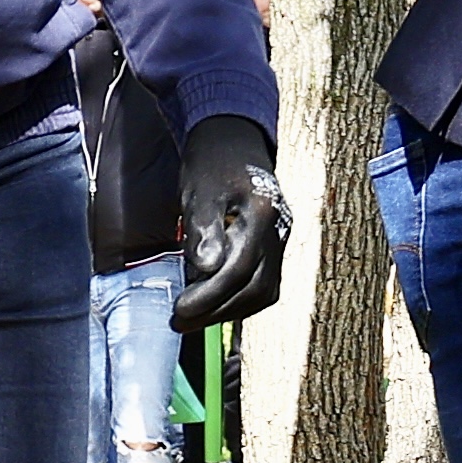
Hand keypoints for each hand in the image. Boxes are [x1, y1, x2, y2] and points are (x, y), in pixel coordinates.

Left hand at [176, 114, 285, 327]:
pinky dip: (240, 300)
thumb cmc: (211, 162)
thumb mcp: (199, 189)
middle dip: (217, 311)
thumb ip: (203, 226)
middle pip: (255, 288)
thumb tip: (205, 268)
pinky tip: (215, 303)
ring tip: (195, 317)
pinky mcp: (277, 246)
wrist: (234, 141)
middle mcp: (281, 230)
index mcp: (263, 212)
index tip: (178, 309)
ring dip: (229, 311)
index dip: (208, 296)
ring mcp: (283, 239)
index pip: (239, 269)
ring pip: (264, 291)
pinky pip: (265, 284)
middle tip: (181, 321)